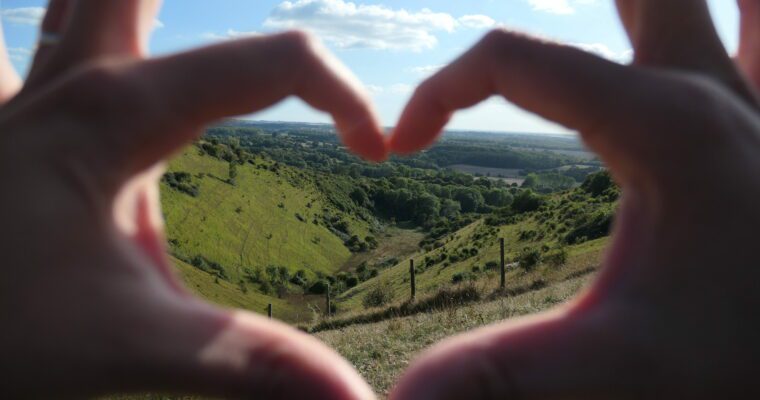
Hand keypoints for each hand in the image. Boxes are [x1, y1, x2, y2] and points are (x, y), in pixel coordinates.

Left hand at [0, 0, 383, 397]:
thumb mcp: (131, 347)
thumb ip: (248, 364)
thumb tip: (352, 398)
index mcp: (120, 115)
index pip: (274, 62)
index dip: (343, 96)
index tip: (375, 152)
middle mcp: (80, 80)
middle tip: (275, 42)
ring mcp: (43, 91)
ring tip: (173, 16)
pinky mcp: (31, 121)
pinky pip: (59, 41)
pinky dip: (90, 26)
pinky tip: (107, 46)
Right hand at [389, 1, 759, 398]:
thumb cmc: (741, 361)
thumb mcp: (619, 370)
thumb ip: (504, 375)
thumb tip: (403, 399)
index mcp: (659, 124)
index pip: (511, 60)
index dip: (439, 92)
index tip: (405, 147)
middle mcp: (707, 89)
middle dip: (582, 4)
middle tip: (503, 55)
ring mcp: (748, 97)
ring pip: (715, 0)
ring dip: (642, 7)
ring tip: (611, 18)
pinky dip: (735, 20)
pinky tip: (725, 22)